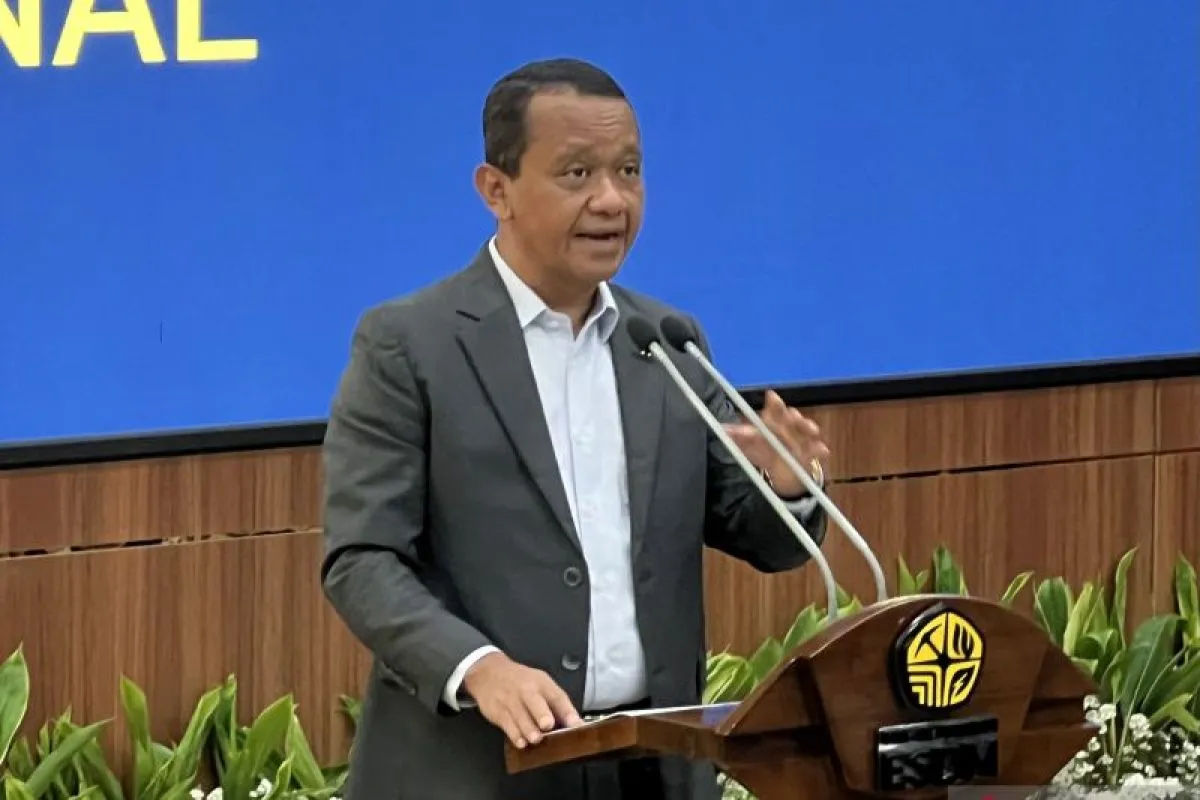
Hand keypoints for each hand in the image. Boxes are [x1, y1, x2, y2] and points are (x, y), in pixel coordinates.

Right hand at [462, 652, 582, 747]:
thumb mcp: (540, 683)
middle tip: (548, 725)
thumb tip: (572, 723)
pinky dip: (514, 735)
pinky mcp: (498, 712)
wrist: (489, 673)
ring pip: (520, 716)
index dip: (567, 711)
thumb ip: (555, 703)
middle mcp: (526, 691)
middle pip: (535, 702)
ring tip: (535, 739)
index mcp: (541, 683)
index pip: (557, 696)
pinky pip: (507, 725)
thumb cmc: (520, 681)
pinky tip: (520, 742)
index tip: (576, 724)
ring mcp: (511, 701)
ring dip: (528, 729)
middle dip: (542, 714)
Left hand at [724, 390, 829, 498]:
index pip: (775, 411)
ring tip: (811, 429)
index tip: (771, 396)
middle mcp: (791, 428)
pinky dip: (820, 450)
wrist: (786, 475)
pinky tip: (821, 450)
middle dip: (792, 415)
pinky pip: (819, 451)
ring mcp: (804, 440)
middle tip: (792, 414)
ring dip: (809, 427)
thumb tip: (723, 429)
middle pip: (793, 418)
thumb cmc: (768, 455)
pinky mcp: (814, 455)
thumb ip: (740, 439)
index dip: (774, 404)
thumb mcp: (752, 449)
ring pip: (808, 431)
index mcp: (776, 424)